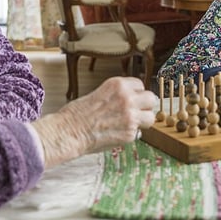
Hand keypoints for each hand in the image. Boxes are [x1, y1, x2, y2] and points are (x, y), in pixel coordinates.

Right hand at [31, 76, 156, 167]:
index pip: (140, 84)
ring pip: (151, 117)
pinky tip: (119, 133)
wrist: (69, 132)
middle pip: (151, 99)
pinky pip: (139, 133)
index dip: (135, 93)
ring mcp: (130, 116)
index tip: (131, 99)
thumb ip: (118, 96)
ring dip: (143, 121)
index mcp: (118, 85)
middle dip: (145, 106)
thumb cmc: (78, 113)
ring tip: (131, 124)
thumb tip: (132, 101)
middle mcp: (127, 98)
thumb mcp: (100, 93)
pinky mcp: (129, 134)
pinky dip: (131, 134)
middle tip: (136, 111)